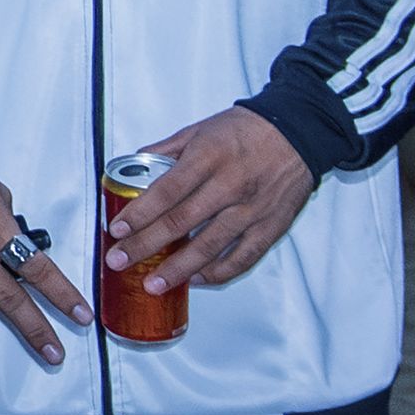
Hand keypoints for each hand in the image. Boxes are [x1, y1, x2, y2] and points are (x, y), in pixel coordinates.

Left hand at [106, 108, 313, 292]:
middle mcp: (230, 185)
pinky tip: (195, 280)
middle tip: (119, 261)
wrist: (298, 133)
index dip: (139, 213)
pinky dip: (218, 273)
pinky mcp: (272, 227)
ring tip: (153, 284)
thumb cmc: (244, 131)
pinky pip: (243, 257)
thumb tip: (132, 164)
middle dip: (146, 246)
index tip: (116, 229)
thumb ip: (165, 150)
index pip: (167, 191)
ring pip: (210, 246)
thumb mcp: (198, 130)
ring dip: (179, 269)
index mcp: (208, 158)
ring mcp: (253, 209)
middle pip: (182, 222)